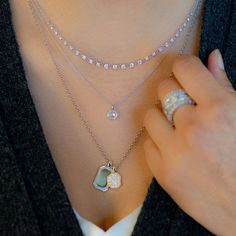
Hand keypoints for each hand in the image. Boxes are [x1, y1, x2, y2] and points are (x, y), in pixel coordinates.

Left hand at [144, 49, 235, 235]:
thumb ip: (224, 85)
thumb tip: (211, 57)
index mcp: (219, 108)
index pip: (184, 68)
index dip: (182, 65)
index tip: (183, 70)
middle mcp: (193, 126)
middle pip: (164, 89)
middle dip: (172, 91)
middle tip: (182, 102)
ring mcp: (174, 151)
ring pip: (150, 115)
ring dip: (161, 116)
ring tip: (175, 127)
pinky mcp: (162, 172)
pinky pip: (147, 143)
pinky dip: (157, 141)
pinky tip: (172, 148)